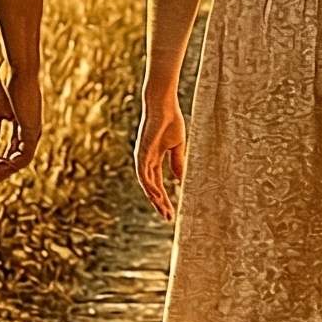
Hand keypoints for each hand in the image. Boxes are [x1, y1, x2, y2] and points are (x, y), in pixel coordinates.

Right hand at [0, 71, 42, 184]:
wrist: (17, 70)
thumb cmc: (6, 84)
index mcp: (23, 123)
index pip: (15, 148)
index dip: (3, 161)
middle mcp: (30, 128)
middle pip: (20, 156)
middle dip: (5, 168)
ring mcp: (33, 129)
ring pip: (23, 158)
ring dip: (7, 169)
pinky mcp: (33, 129)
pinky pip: (25, 153)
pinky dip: (13, 163)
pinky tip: (0, 166)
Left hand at [135, 91, 186, 221]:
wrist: (164, 105)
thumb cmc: (171, 120)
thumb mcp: (177, 146)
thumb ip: (178, 162)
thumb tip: (180, 180)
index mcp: (154, 159)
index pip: (157, 183)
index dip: (164, 198)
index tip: (171, 211)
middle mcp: (146, 161)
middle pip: (151, 187)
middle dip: (159, 203)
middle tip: (167, 217)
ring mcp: (143, 157)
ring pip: (146, 184)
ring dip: (154, 198)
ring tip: (164, 210)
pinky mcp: (142, 152)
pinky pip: (144, 173)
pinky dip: (149, 185)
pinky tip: (157, 195)